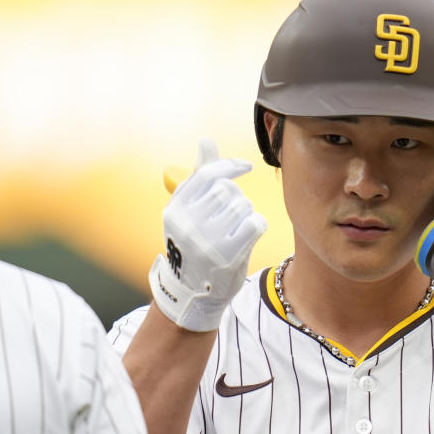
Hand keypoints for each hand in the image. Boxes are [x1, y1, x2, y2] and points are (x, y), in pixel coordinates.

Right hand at [149, 139, 267, 330]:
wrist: (194, 292)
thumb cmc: (195, 244)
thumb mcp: (189, 211)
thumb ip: (200, 175)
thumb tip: (206, 141)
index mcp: (176, 208)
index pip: (209, 173)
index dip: (231, 165)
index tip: (246, 166)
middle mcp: (188, 223)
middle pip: (228, 190)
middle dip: (237, 198)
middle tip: (231, 216)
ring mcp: (207, 241)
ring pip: (243, 206)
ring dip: (246, 214)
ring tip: (236, 229)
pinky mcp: (227, 256)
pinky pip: (255, 223)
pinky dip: (257, 226)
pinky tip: (248, 236)